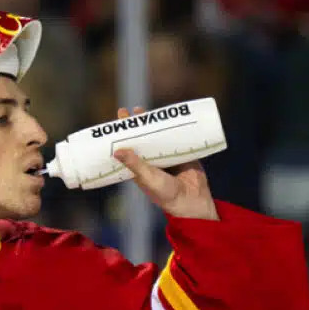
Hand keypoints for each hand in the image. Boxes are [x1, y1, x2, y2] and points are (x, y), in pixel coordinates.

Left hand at [111, 106, 218, 220]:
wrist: (192, 200)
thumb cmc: (165, 193)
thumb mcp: (148, 177)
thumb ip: (134, 164)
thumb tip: (116, 151)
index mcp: (140, 167)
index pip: (129, 147)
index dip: (123, 135)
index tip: (118, 122)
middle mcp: (152, 160)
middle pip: (143, 138)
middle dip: (138, 125)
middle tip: (133, 110)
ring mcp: (167, 156)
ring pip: (158, 136)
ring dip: (154, 124)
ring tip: (146, 110)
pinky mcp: (182, 153)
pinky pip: (177, 138)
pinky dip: (174, 128)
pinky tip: (171, 117)